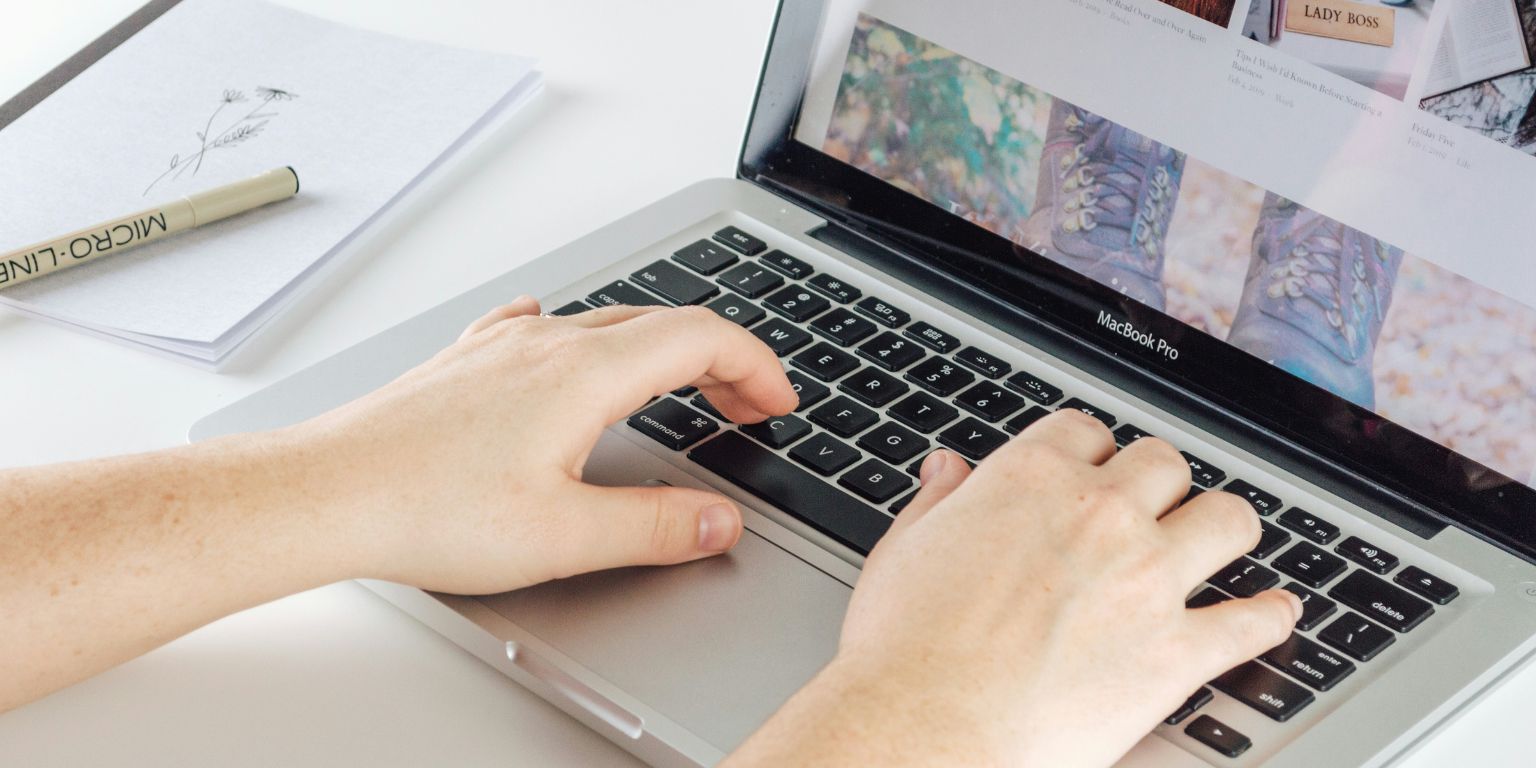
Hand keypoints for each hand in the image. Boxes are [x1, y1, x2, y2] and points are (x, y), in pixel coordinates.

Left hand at [279, 297, 797, 593]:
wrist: (326, 492)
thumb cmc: (425, 509)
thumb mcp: (562, 537)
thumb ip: (654, 527)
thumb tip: (718, 520)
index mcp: (584, 374)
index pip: (701, 338)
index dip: (755, 366)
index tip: (777, 403)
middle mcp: (547, 345)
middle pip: (661, 325)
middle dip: (719, 361)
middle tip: (744, 407)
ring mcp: (501, 348)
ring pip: (604, 324)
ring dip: (658, 350)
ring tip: (676, 387)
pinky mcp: (464, 364)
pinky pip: (540, 330)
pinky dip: (583, 340)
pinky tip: (559, 346)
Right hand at [727, 411, 1299, 766]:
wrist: (926, 726)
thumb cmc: (902, 648)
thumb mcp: (904, 550)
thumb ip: (938, 502)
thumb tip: (948, 470)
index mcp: (1030, 480)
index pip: (1086, 433)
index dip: (1090, 453)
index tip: (1091, 472)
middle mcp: (1100, 515)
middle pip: (1164, 465)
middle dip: (1158, 484)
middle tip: (1153, 508)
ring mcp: (1148, 579)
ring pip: (1228, 519)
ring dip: (1225, 526)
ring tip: (1223, 539)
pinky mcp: (1177, 652)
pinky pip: (1252, 621)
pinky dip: (1272, 615)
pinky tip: (1278, 610)